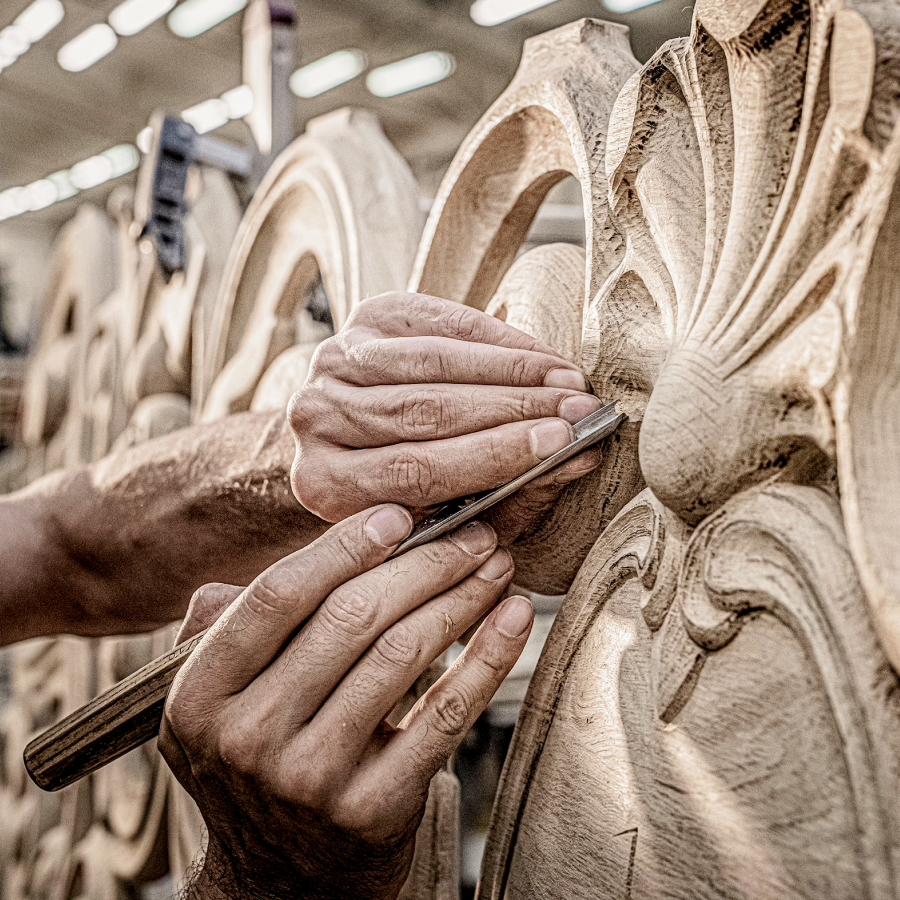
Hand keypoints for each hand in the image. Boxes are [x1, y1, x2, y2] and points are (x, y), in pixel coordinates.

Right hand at [159, 504, 532, 899]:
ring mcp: (309, 779)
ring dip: (461, 597)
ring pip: (402, 655)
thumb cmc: (262, 763)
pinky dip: (487, 656)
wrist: (282, 883)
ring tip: (494, 565)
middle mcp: (247, 739)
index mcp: (200, 697)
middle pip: (350, 618)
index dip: (342, 546)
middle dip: (424, 562)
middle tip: (471, 533)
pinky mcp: (372, 810)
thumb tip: (291, 548)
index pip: (276, 596)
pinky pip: (444, 713)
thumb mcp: (217, 703)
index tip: (396, 516)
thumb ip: (231, 626)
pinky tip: (513, 618)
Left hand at [288, 292, 601, 544]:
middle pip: (426, 411)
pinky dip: (497, 340)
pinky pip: (441, 325)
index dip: (494, 455)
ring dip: (512, 372)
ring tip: (568, 383)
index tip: (562, 445)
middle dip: (514, 410)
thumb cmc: (414, 486)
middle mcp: (317, 420)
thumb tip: (578, 460)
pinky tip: (541, 358)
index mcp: (327, 484)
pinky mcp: (366, 317)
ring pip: (433, 365)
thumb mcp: (453, 510)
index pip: (418, 469)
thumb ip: (506, 493)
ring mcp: (334, 362)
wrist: (358, 432)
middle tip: (578, 411)